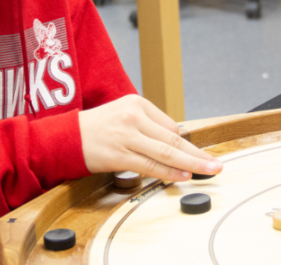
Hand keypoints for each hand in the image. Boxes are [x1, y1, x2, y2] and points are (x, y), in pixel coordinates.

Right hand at [78, 95, 222, 181]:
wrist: (65, 137)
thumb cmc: (96, 128)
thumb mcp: (123, 115)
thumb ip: (147, 126)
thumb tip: (173, 143)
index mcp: (137, 103)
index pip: (170, 126)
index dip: (184, 145)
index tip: (199, 155)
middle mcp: (133, 117)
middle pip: (173, 139)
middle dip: (198, 153)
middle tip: (216, 164)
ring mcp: (126, 136)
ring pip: (166, 152)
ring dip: (190, 164)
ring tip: (208, 171)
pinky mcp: (119, 154)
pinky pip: (150, 165)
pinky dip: (169, 172)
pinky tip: (182, 176)